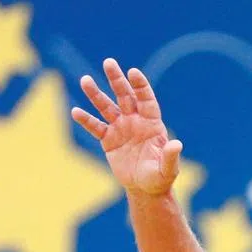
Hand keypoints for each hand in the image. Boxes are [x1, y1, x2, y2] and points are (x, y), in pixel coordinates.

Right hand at [71, 58, 181, 195]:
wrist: (144, 188)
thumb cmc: (159, 177)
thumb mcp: (167, 169)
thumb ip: (170, 157)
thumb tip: (177, 144)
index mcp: (152, 122)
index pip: (146, 99)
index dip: (140, 86)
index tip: (133, 72)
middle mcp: (135, 120)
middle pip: (125, 95)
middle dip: (116, 80)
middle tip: (109, 62)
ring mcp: (120, 128)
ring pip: (107, 107)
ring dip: (96, 94)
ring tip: (85, 80)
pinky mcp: (108, 139)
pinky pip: (95, 127)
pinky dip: (86, 120)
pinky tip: (75, 111)